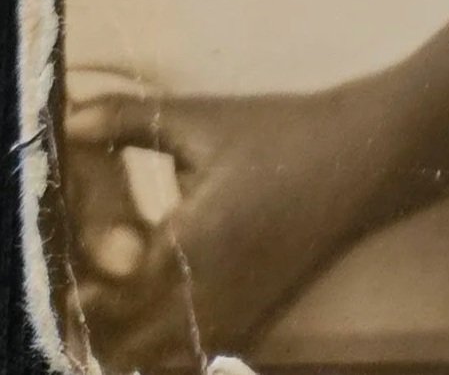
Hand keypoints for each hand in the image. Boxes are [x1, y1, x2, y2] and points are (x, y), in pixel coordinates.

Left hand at [68, 85, 395, 366]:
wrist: (366, 155)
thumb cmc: (284, 132)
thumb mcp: (206, 118)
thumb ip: (131, 120)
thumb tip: (69, 120)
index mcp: (193, 243)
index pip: (110, 295)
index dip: (78, 285)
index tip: (60, 260)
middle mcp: (209, 294)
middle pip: (122, 338)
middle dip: (94, 312)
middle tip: (81, 272)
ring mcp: (230, 316)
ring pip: (150, 356)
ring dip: (123, 331)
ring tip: (111, 288)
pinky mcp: (247, 322)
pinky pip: (183, 354)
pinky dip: (156, 341)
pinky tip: (150, 301)